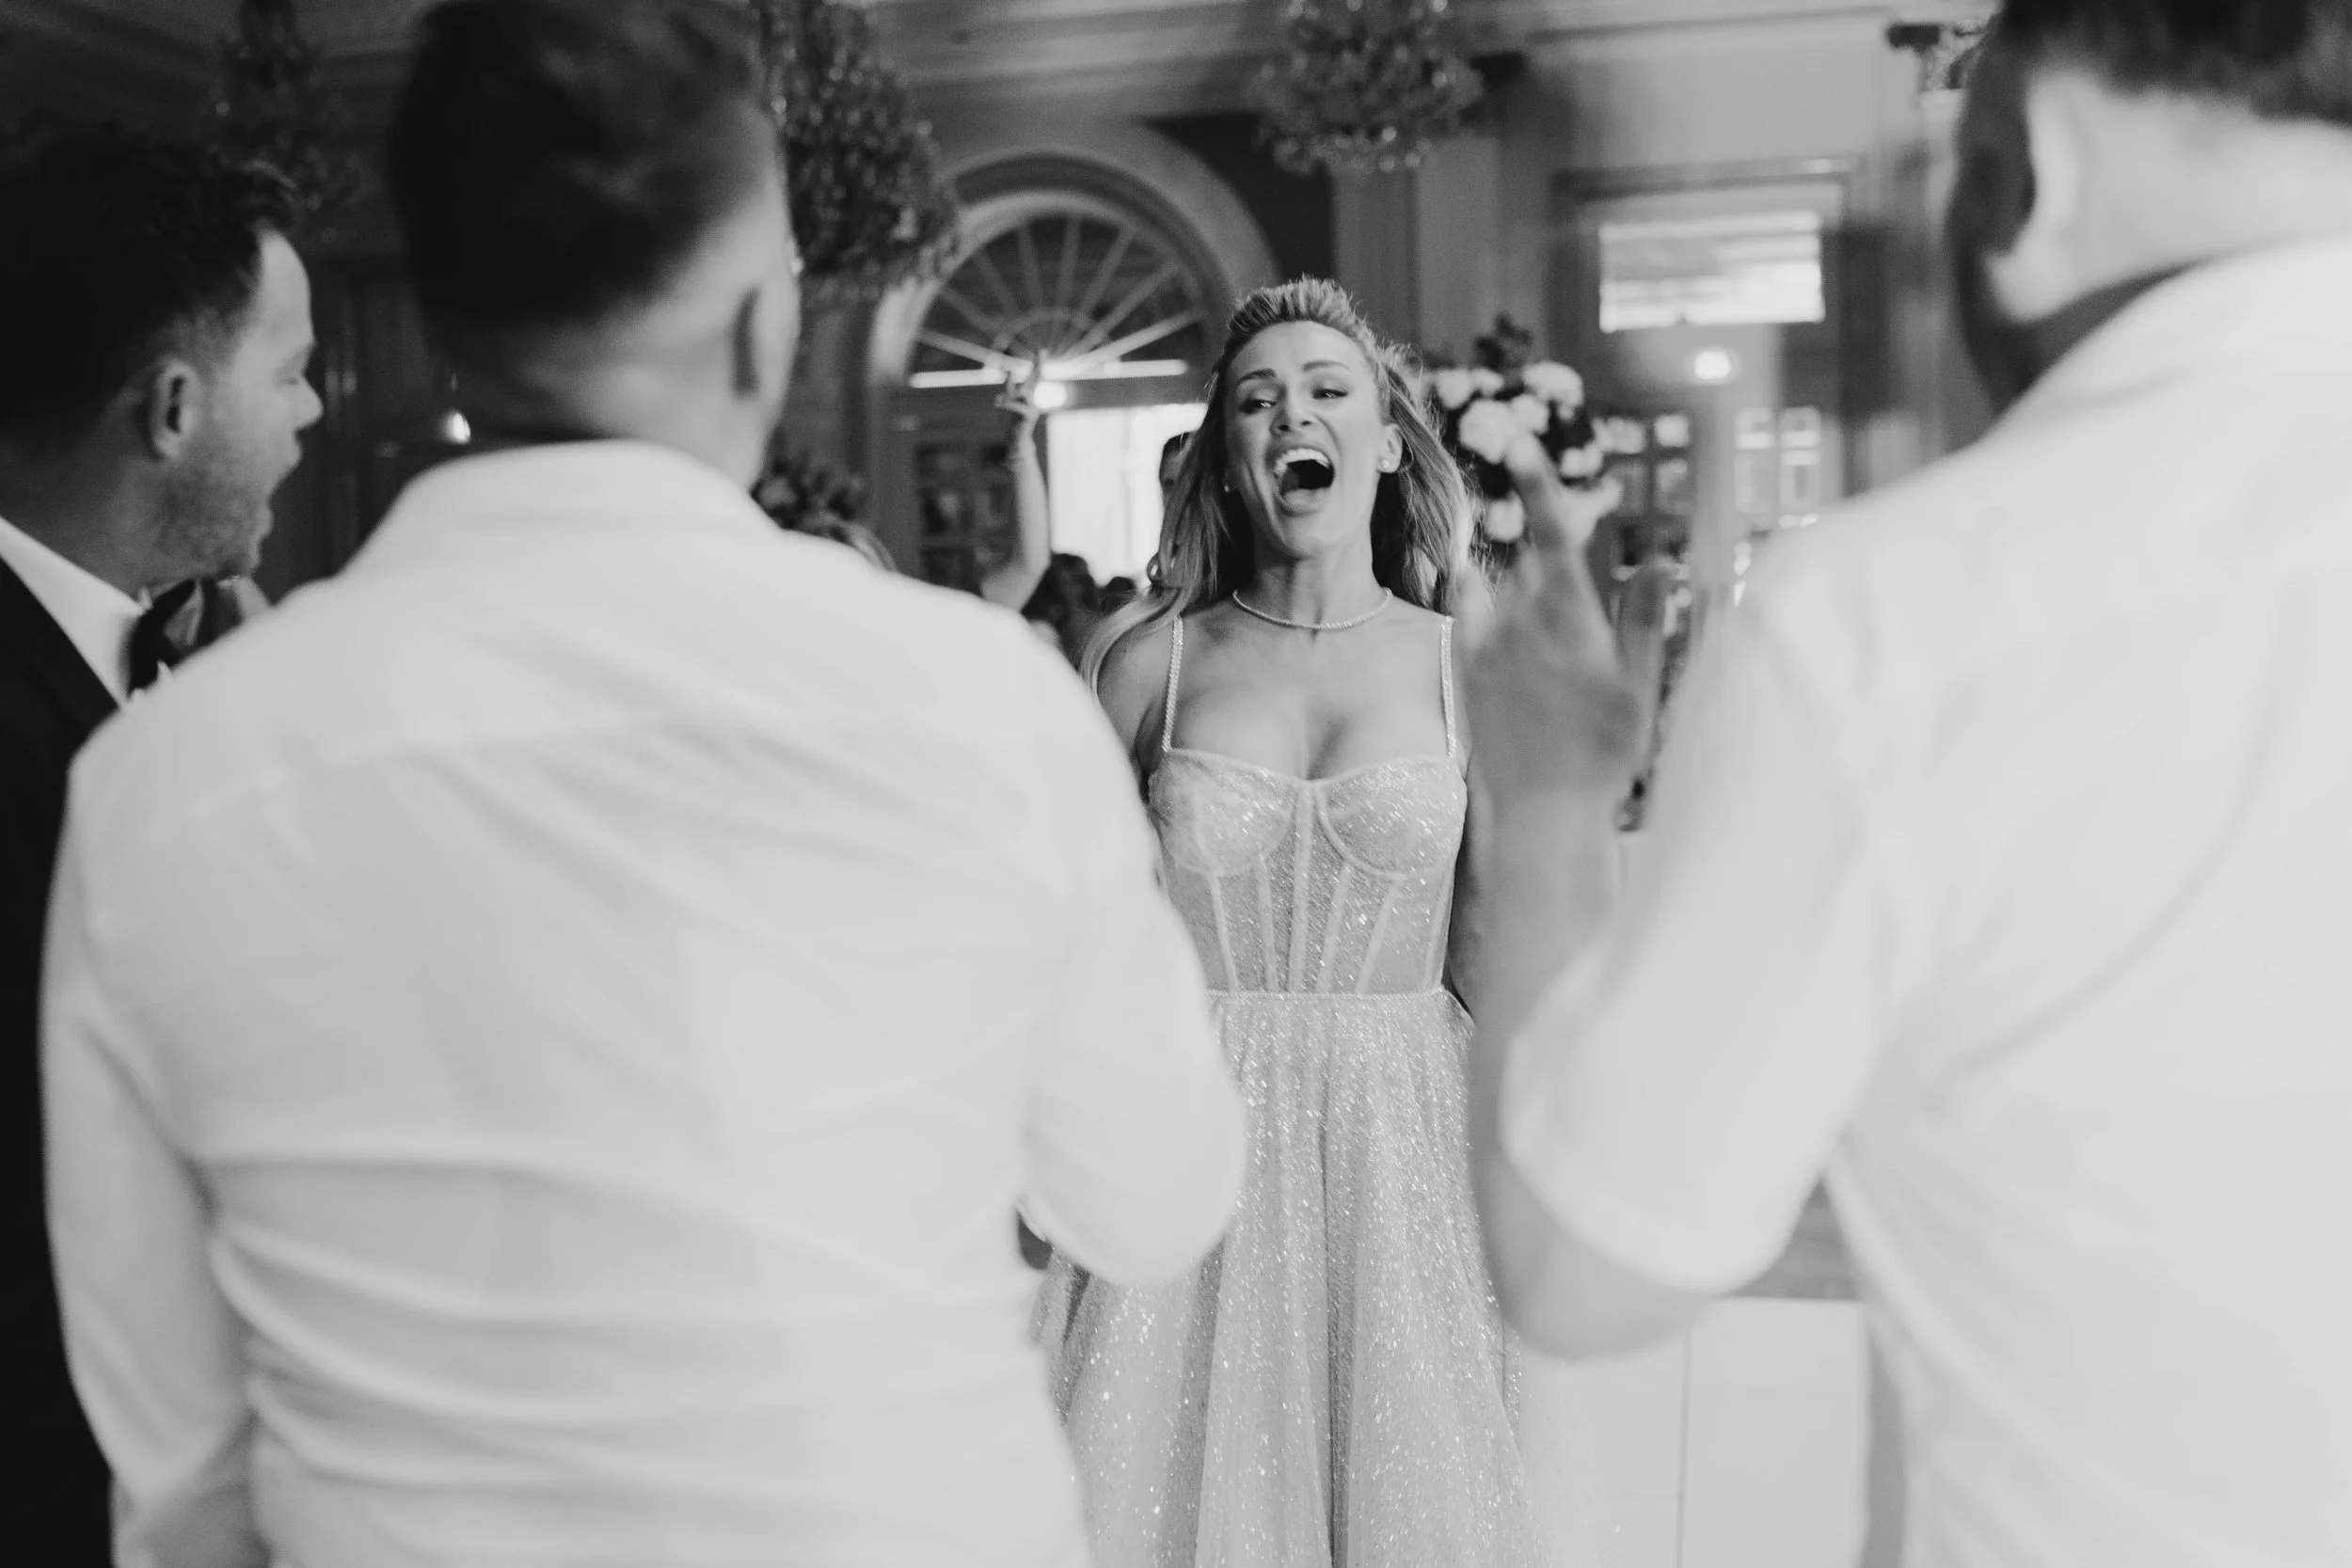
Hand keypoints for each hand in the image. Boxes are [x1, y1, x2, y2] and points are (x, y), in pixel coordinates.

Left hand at [995, 352, 1049, 430]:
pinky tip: (997, 405)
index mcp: (1028, 395)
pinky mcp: (1029, 415)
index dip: (1038, 364)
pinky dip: (1005, 404)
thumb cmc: (1012, 422)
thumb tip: (1009, 374)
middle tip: (1042, 351)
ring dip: (1008, 397)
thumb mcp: (1008, 403)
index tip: (1042, 351)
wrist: (1016, 441)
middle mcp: (1033, 399)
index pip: (1034, 377)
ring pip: (1022, 392)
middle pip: (1036, 379)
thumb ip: (1010, 390)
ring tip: (998, 403)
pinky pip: (1016, 404)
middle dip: (1038, 365)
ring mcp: (1033, 407)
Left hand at [1464, 455, 1649, 813]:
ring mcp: (1488, 642)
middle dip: (1556, 575)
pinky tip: (1508, 627)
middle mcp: (1522, 622)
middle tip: (1582, 638)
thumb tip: (1661, 561)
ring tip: (1551, 664)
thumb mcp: (1640, 688)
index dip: (1539, 486)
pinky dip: (1487, 601)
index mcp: (1571, 620)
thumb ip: (1646, 619)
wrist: (1539, 809)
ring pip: (1507, 589)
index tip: (1519, 445)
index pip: (1553, 537)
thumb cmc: (1602, 754)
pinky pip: (1473, 608)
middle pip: (1536, 565)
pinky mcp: (1466, 663)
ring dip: (1526, 599)